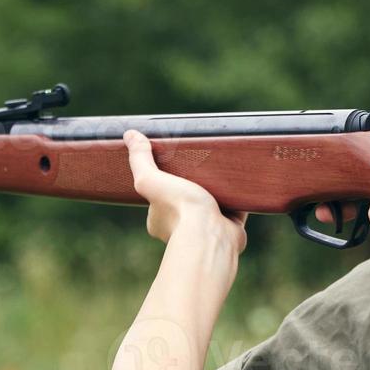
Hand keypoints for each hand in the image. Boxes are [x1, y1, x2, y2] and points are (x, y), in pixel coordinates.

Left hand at [124, 131, 247, 248]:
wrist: (211, 235)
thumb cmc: (179, 210)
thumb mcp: (152, 179)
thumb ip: (140, 160)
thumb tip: (129, 134)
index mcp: (160, 220)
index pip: (160, 198)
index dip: (165, 182)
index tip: (173, 166)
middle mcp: (181, 228)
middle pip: (186, 201)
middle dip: (193, 187)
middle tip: (200, 166)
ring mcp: (206, 230)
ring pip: (210, 206)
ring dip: (215, 193)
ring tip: (220, 172)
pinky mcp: (229, 229)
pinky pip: (233, 211)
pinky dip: (236, 200)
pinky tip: (240, 185)